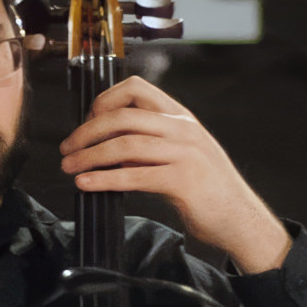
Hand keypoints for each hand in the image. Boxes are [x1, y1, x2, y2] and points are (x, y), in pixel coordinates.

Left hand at [59, 75, 291, 273]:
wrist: (239, 219)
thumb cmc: (205, 191)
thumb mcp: (177, 157)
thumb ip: (147, 147)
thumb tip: (106, 148)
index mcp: (180, 118)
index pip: (137, 88)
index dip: (105, 101)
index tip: (87, 122)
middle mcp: (183, 129)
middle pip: (123, 116)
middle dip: (87, 131)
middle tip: (67, 148)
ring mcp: (185, 153)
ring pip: (125, 144)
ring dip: (89, 156)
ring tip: (69, 167)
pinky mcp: (183, 180)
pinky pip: (134, 176)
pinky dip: (104, 179)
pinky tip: (86, 184)